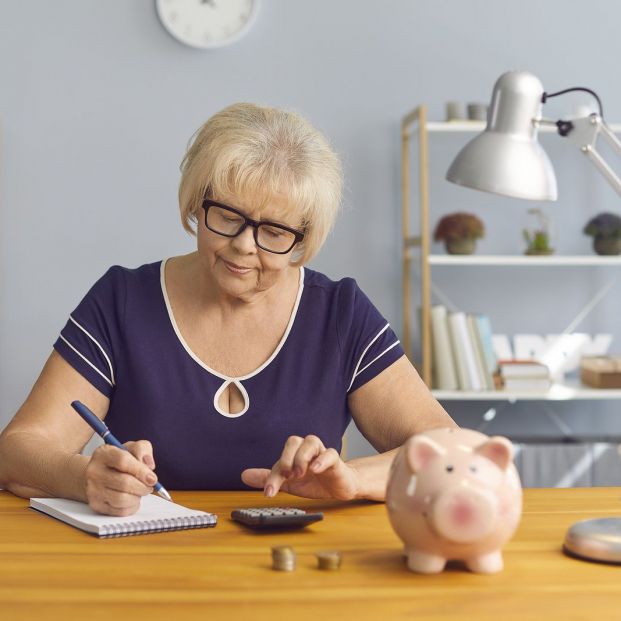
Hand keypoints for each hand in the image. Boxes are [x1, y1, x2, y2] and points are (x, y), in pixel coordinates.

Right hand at [84, 440, 157, 515]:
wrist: (98, 475)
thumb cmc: (118, 461)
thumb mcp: (131, 448)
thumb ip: (142, 449)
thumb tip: (149, 465)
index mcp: (103, 453)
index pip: (123, 461)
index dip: (141, 471)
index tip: (153, 478)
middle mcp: (94, 472)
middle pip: (124, 483)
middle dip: (142, 486)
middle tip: (149, 486)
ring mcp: (93, 490)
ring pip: (122, 499)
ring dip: (137, 497)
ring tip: (140, 491)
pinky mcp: (96, 505)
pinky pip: (120, 511)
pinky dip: (132, 507)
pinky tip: (133, 499)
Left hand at [241, 435, 360, 500]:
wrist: (339, 487)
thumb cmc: (314, 482)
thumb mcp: (290, 484)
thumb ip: (270, 478)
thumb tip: (244, 475)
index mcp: (294, 455)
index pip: (280, 460)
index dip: (272, 477)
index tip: (269, 492)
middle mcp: (306, 451)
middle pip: (294, 441)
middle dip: (287, 457)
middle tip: (287, 475)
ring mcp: (321, 454)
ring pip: (311, 441)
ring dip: (302, 457)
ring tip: (300, 473)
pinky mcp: (335, 461)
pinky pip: (330, 453)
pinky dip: (322, 460)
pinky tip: (315, 469)